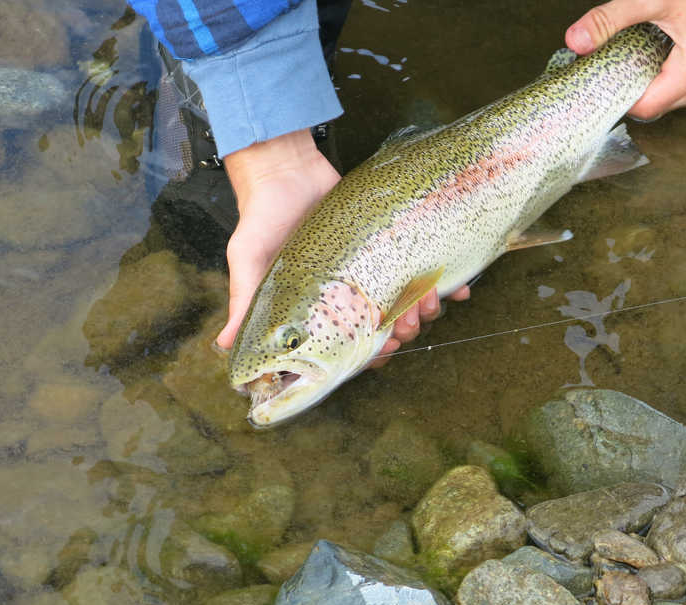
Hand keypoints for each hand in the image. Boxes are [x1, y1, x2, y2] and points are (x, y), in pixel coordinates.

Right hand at [219, 128, 470, 360]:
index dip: (370, 357)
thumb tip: (224, 349)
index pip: (352, 348)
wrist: (284, 166)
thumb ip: (243, 305)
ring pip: (414, 304)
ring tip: (429, 300)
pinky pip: (430, 269)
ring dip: (427, 311)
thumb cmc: (263, 217)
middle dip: (403, 332)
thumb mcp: (249, 262)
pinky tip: (461, 289)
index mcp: (321, 311)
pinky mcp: (396, 243)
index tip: (381, 352)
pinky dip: (451, 285)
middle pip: (389, 329)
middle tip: (406, 324)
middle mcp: (352, 294)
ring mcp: (377, 269)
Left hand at [565, 0, 685, 119]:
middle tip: (604, 78)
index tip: (597, 89)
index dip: (620, 101)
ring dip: (647, 83)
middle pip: (661, 104)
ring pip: (673, 92)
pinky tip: (643, 55)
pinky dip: (661, 71)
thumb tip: (576, 41)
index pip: (649, 107)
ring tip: (621, 68)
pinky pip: (682, 76)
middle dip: (632, 94)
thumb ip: (610, 20)